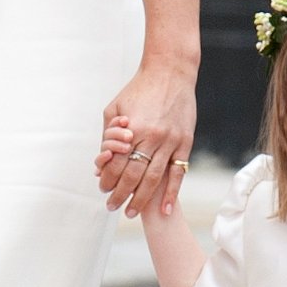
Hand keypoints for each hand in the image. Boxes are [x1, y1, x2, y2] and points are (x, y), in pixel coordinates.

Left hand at [99, 62, 194, 218]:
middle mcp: (152, 138)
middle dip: (120, 195)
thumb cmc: (138, 90)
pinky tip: (165, 209)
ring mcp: (170, 142)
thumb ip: (107, 135)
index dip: (108, 179)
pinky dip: (171, 193)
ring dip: (141, 199)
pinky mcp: (185, 143)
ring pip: (154, 179)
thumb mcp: (115, 108)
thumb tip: (101, 162)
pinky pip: (177, 174)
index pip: (116, 164)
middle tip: (112, 207)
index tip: (102, 189)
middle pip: (133, 176)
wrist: (170, 73)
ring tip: (131, 213)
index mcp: (132, 129)